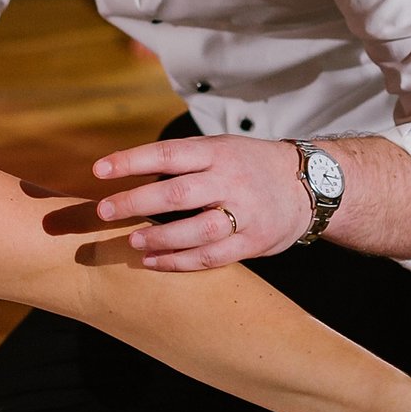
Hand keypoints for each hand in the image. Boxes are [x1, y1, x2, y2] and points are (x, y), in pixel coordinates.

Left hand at [93, 134, 311, 268]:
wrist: (310, 183)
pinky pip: (213, 256)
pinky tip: (154, 262)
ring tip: (132, 241)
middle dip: (137, 202)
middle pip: (178, 194)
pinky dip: (180, 262)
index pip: (168, 154)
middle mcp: (230, 180)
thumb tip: (130, 171)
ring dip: (160, 237)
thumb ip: (185, 161)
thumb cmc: (251, 165)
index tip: (99, 170)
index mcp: (218, 153)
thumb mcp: (222, 149)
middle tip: (105, 211)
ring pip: (197, 230)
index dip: (132, 161)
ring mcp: (244, 212)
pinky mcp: (253, 240)